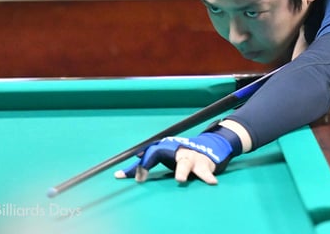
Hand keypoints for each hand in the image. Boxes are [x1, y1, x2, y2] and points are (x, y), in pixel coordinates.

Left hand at [114, 131, 235, 183]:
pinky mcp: (204, 163)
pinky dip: (208, 176)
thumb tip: (118, 175)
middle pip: (161, 154)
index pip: (147, 154)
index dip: (137, 166)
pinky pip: (205, 171)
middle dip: (150, 163)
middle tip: (140, 177)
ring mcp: (190, 156)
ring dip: (182, 171)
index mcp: (164, 148)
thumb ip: (144, 166)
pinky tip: (211, 182)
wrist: (207, 148)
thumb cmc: (179, 156)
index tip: (126, 178)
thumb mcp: (162, 158)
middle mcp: (176, 150)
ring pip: (184, 163)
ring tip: (180, 180)